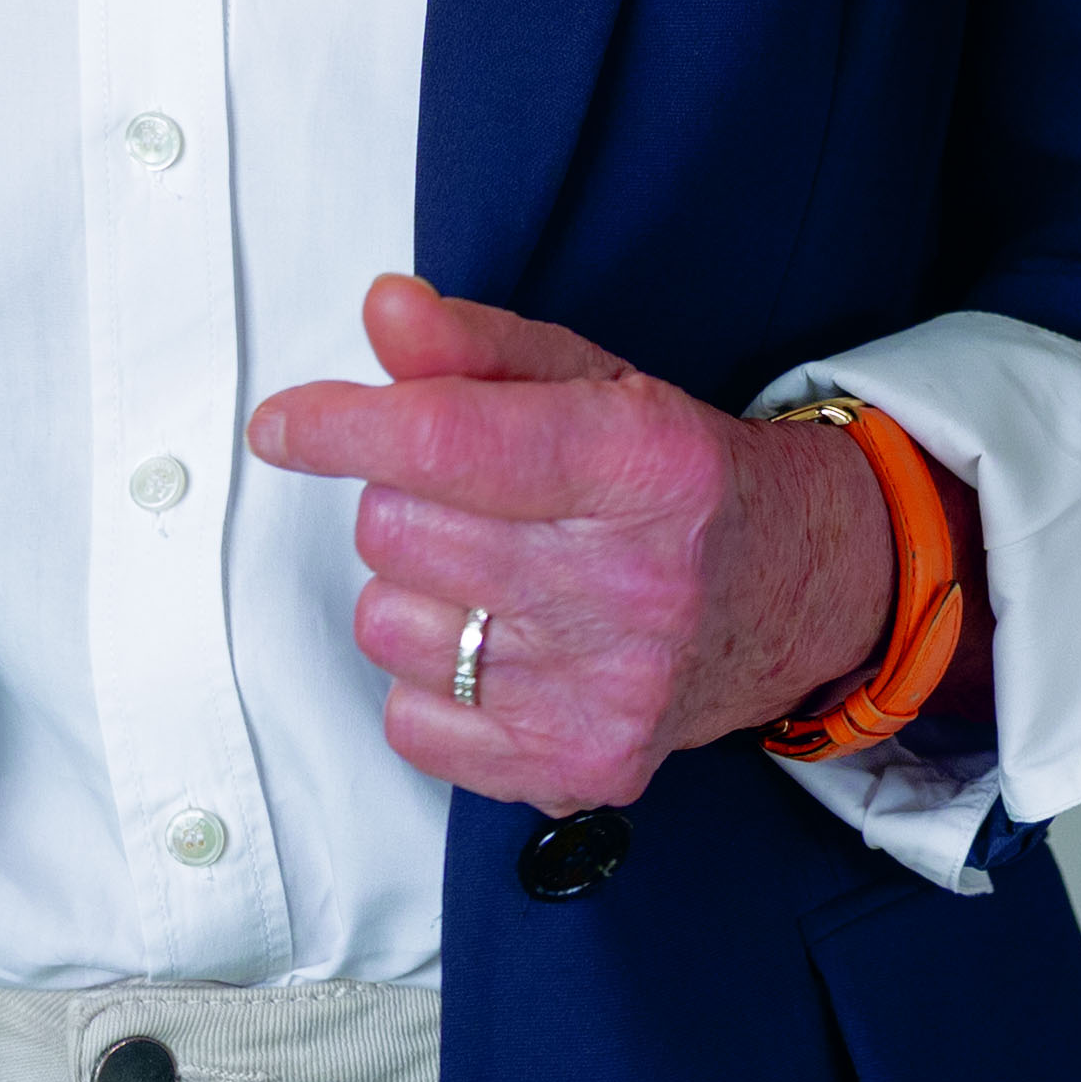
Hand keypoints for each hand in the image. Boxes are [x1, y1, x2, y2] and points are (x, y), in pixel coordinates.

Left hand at [242, 274, 889, 814]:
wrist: (797, 592)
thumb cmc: (679, 480)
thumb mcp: (595, 382)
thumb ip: (479, 344)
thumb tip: (384, 311)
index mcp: (641, 464)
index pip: (450, 443)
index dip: (344, 427)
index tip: (283, 426)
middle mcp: (633, 584)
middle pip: (402, 533)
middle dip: (402, 500)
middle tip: (469, 501)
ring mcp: (608, 691)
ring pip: (390, 628)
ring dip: (414, 594)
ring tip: (494, 578)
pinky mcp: (580, 770)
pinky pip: (411, 725)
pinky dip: (430, 686)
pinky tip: (498, 650)